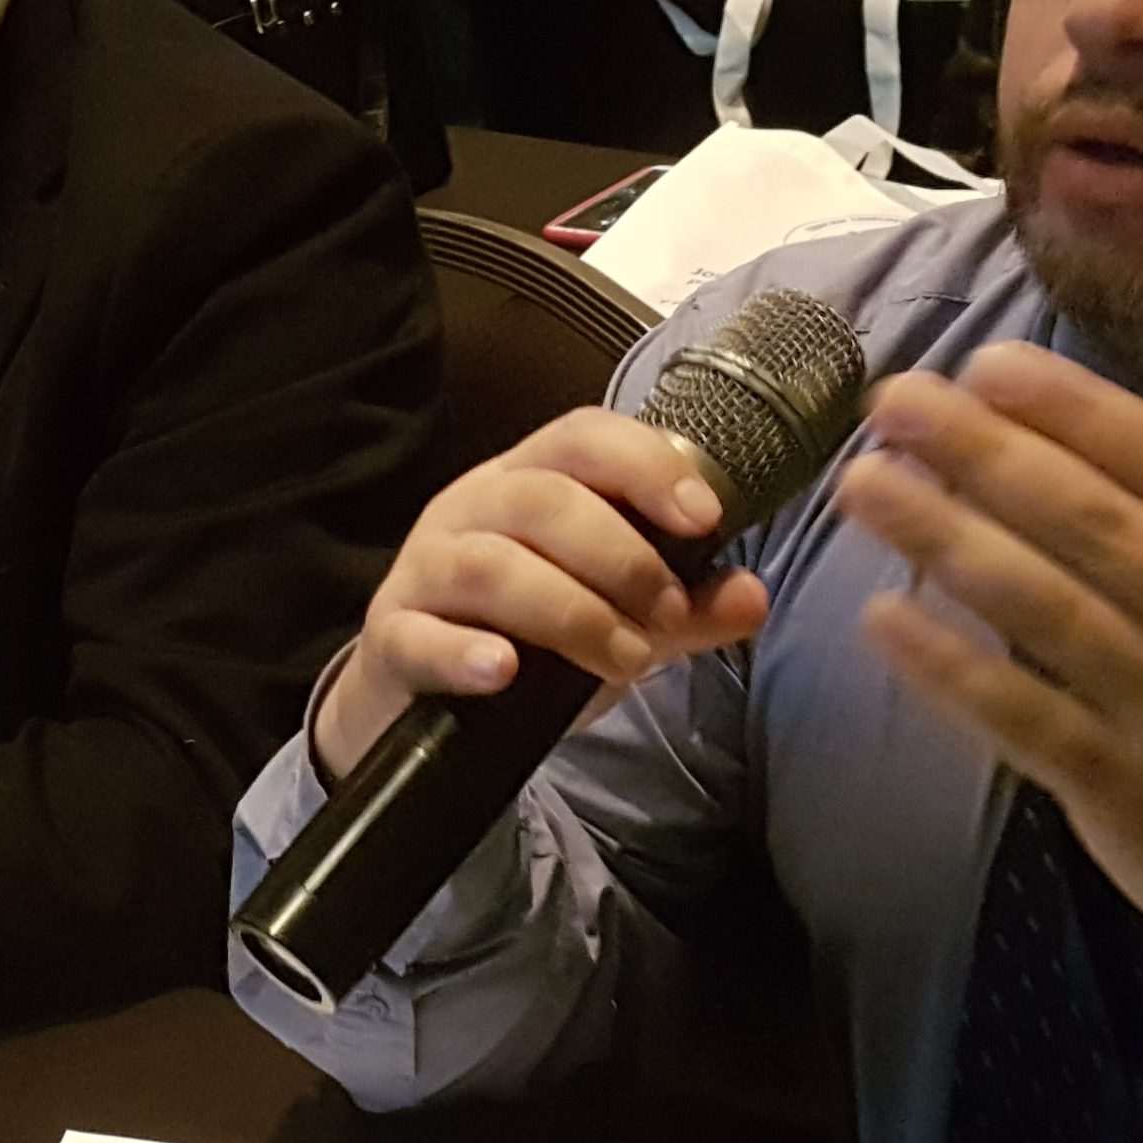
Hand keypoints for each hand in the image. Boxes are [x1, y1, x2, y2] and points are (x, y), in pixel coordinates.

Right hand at [311, 408, 772, 781]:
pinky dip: (466, 652)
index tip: (704, 519)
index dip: (647, 466)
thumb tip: (750, 597)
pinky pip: (421, 636)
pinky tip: (505, 670)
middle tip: (668, 618)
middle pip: (544, 501)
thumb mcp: (619, 618)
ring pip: (491, 566)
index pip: (583, 438)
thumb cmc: (530, 640)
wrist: (425, 704)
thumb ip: (685, 609)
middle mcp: (471, 509)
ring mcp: (424, 571)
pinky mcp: (392, 638)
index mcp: (528, 482)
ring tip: (625, 662)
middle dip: (623, 558)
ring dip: (571, 612)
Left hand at [836, 334, 1142, 1047]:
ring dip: (944, 540)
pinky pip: (1020, 718)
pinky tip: (881, 617)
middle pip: (1096, 526)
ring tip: (863, 484)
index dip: (1075, 411)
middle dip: (985, 454)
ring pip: (1046, 611)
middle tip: (893, 402)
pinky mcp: (1123, 797)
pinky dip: (948, 668)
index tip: (986, 365)